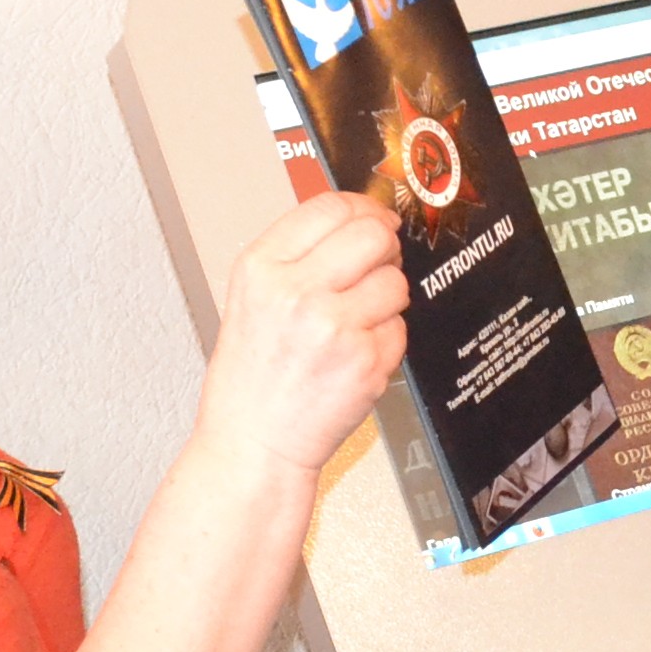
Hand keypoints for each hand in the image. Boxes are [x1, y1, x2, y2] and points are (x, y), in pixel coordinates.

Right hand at [197, 193, 408, 472]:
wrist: (254, 444)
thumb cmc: (252, 380)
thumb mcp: (252, 300)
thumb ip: (297, 257)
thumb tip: (356, 219)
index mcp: (261, 269)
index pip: (329, 207)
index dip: (362, 207)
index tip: (373, 216)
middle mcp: (296, 292)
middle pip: (372, 234)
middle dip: (384, 246)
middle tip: (380, 262)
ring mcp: (334, 327)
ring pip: (394, 283)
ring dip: (387, 299)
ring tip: (356, 322)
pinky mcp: (366, 361)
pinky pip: (399, 329)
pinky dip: (385, 341)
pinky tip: (354, 356)